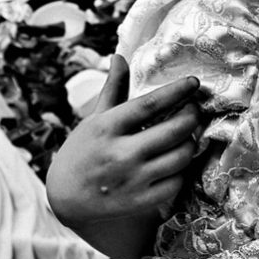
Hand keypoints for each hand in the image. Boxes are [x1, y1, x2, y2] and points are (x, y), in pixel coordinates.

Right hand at [46, 55, 200, 227]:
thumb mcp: (95, 119)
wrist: (65, 199)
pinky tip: (176, 161)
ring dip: (190, 143)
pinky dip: (182, 170)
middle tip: (193, 110)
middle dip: (192, 116)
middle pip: (174, 130)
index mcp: (107, 127)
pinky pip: (176, 182)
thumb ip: (113, 89)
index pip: (150, 104)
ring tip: (186, 136)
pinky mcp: (140, 201)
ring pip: (181, 157)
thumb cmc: (82, 152)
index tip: (193, 83)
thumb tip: (119, 57)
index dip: (176, 91)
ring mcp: (132, 180)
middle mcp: (120, 153)